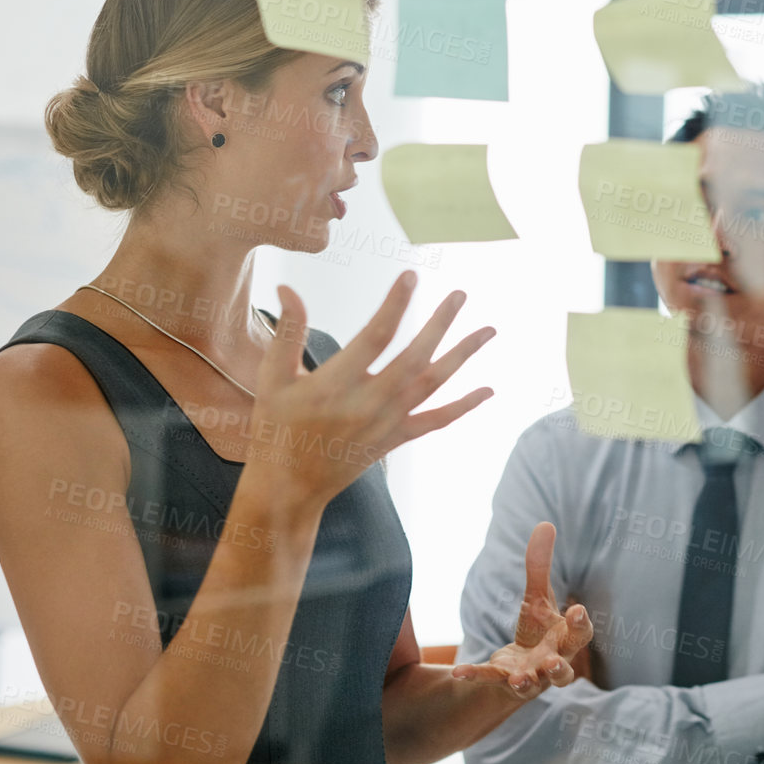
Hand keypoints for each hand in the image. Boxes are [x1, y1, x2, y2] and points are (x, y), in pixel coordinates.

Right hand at [247, 274, 494, 510]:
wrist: (289, 486)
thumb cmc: (276, 427)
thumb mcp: (274, 378)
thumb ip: (288, 332)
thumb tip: (287, 288)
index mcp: (336, 383)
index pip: (374, 335)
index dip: (394, 304)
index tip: (409, 276)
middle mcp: (368, 402)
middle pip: (414, 356)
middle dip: (440, 323)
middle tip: (460, 294)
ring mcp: (386, 422)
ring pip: (433, 383)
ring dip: (462, 355)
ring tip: (489, 330)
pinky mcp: (395, 439)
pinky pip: (437, 420)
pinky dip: (464, 406)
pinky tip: (488, 390)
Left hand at [452, 523, 593, 699]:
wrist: (518, 668)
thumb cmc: (537, 630)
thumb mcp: (537, 597)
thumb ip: (540, 566)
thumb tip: (545, 524)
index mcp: (566, 641)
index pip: (580, 634)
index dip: (580, 623)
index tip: (577, 609)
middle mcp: (552, 663)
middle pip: (563, 671)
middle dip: (560, 668)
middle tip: (553, 661)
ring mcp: (530, 677)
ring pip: (532, 684)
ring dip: (526, 682)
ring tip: (520, 678)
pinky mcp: (504, 682)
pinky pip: (490, 680)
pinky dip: (475, 676)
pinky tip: (458, 671)